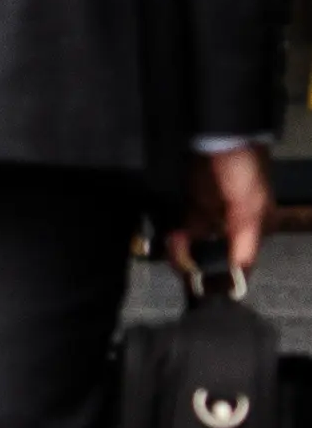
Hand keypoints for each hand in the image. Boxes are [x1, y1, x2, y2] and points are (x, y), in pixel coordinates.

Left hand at [188, 139, 272, 283]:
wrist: (220, 137)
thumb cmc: (242, 172)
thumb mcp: (249, 207)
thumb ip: (244, 241)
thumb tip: (241, 273)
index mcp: (255, 230)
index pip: (240, 264)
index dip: (224, 280)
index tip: (204, 290)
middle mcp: (235, 227)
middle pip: (215, 258)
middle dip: (197, 266)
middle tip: (183, 267)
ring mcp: (214, 216)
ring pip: (197, 246)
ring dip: (184, 253)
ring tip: (175, 247)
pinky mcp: (194, 204)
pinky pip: (186, 230)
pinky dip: (178, 239)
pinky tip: (173, 238)